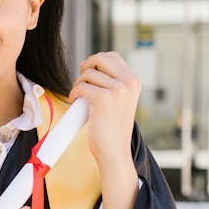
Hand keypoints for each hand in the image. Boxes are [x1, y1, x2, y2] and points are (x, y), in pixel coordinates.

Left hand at [69, 51, 140, 168]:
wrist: (114, 151)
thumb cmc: (113, 127)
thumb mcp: (120, 100)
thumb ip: (112, 82)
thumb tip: (88, 66)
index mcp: (134, 81)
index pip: (113, 56)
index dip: (96, 60)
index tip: (87, 70)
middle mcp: (129, 82)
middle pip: (100, 58)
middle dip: (86, 67)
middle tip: (81, 81)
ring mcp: (117, 89)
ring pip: (88, 73)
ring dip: (78, 84)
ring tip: (80, 97)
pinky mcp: (103, 98)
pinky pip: (81, 86)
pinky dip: (74, 93)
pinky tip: (76, 101)